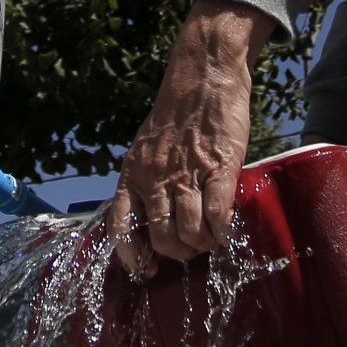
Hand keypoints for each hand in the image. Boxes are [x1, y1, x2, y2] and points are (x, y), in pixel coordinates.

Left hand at [108, 0, 274, 277]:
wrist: (202, 76)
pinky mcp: (218, 168)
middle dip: (177, 254)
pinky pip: (217, 215)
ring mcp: (186, 175)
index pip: (120, 229)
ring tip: (209, 239)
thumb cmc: (176, 115)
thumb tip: (155, 218)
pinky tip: (225, 232)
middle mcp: (154, 180)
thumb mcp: (146, 149)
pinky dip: (222, 231)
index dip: (132, 257)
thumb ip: (147, 181)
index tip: (144, 270)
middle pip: (160, 239)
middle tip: (190, 249)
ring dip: (201, 244)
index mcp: (132, 176)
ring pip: (188, 233)